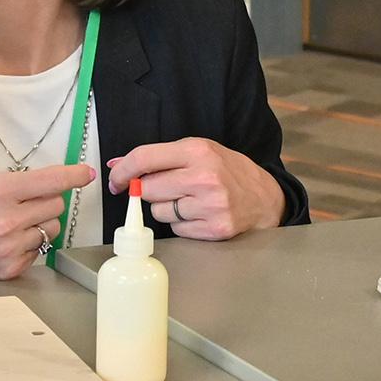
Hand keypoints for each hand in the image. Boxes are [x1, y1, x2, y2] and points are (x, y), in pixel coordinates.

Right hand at [0, 163, 99, 282]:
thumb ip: (17, 184)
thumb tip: (54, 184)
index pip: (51, 181)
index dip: (73, 175)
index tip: (86, 173)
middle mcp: (8, 220)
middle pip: (57, 206)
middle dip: (47, 201)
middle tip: (26, 202)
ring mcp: (10, 247)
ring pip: (52, 229)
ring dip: (40, 224)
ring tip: (14, 224)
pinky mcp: (11, 268)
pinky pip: (39, 251)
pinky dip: (29, 244)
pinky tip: (7, 241)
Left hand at [112, 138, 284, 239]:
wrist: (264, 198)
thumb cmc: (228, 171)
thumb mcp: (198, 152)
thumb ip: (160, 157)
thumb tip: (118, 165)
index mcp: (198, 152)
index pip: (144, 158)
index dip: (123, 170)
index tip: (116, 179)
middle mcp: (204, 178)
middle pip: (148, 189)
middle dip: (148, 190)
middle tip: (164, 188)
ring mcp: (210, 206)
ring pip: (159, 212)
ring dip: (166, 208)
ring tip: (188, 200)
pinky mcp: (214, 229)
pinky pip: (175, 229)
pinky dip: (181, 223)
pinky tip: (198, 214)